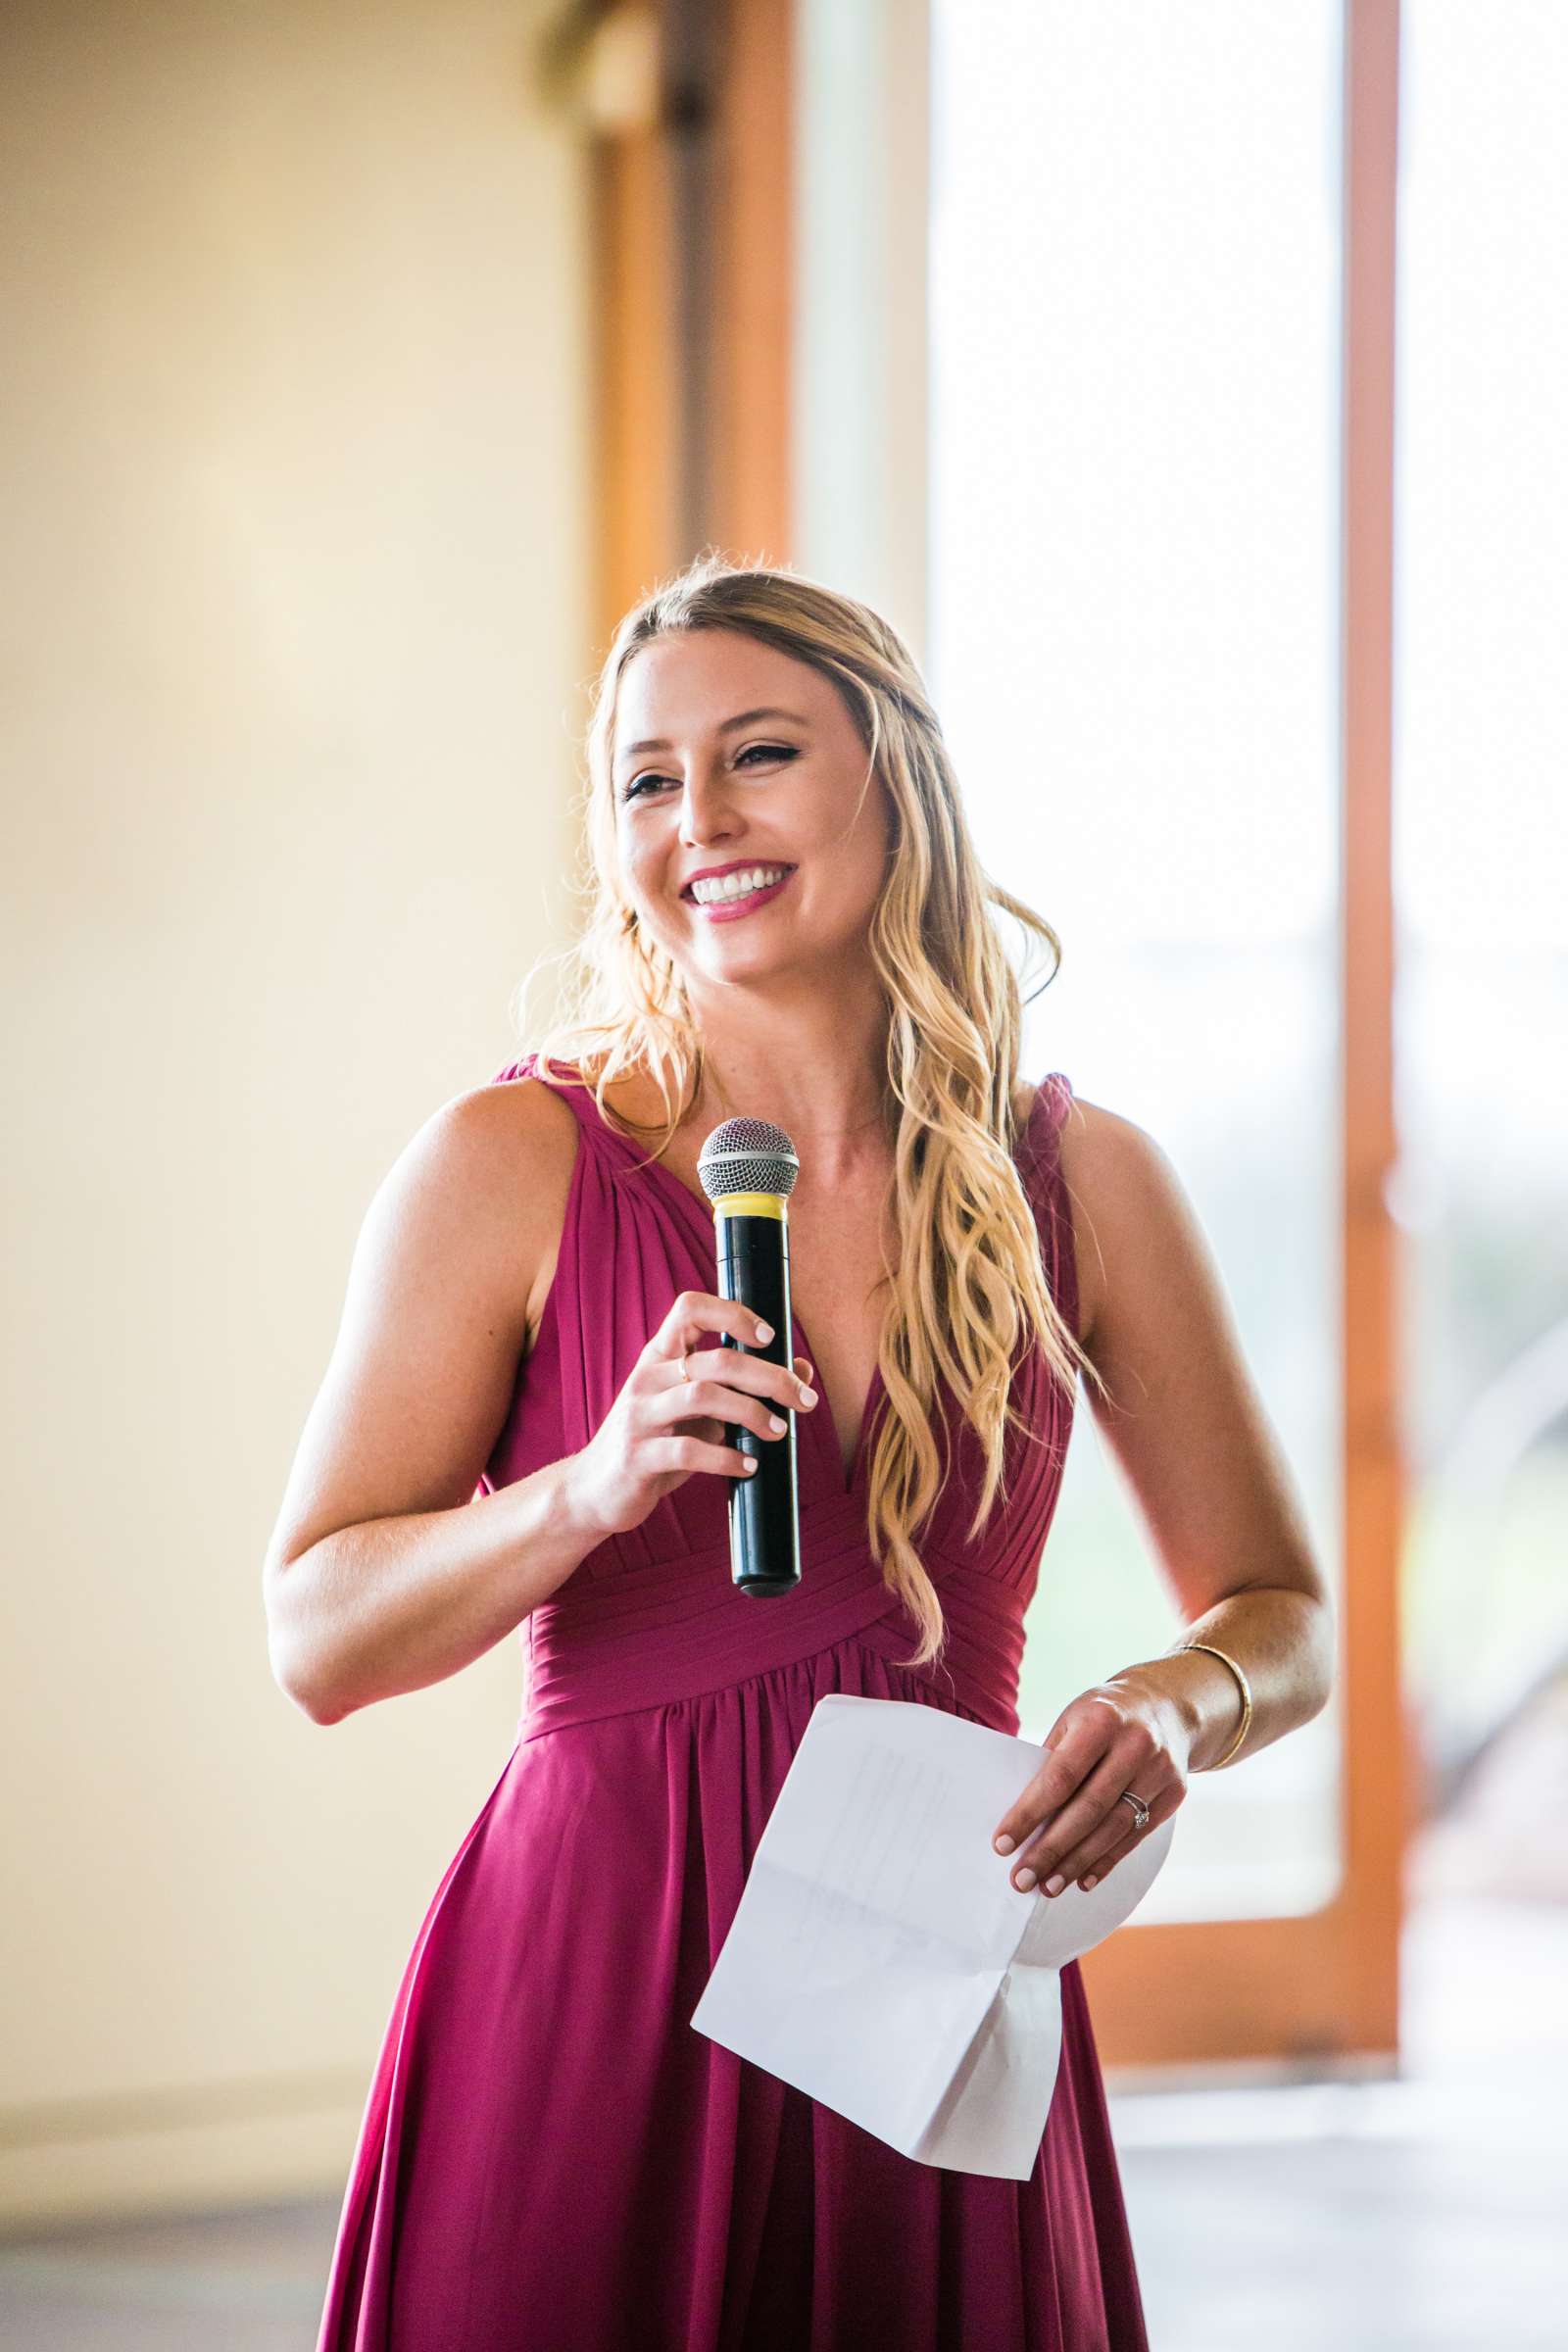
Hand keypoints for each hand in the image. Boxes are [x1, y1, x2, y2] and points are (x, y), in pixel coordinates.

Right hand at [564, 1288, 817, 1540]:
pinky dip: (727, 1458)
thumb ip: (740, 1389)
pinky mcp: (638, 1456)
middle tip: (803, 1400)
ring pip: (704, 1397)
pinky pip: (689, 1450)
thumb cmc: (655, 1442)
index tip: (768, 1336)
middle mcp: (647, 1378)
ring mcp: (640, 1416)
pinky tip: (747, 1466)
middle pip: (717, 1360)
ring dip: (752, 1413)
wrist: (596, 1490)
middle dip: (770, 1378)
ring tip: (778, 1431)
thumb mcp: (696, 1411)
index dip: (732, 1313)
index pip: (689, 1309)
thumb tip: (801, 1371)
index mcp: (659, 1357)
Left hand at [990, 1667, 1193, 1896]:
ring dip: (1077, 1863)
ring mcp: (1159, 1771)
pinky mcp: (1174, 1794)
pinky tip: (1083, 1879)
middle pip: (1088, 1809)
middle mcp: (1134, 1745)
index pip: (1060, 1777)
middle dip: (1051, 1849)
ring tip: (1049, 1886)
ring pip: (1113, 1828)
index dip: (1030, 1813)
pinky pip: (1136, 1836)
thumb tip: (1024, 1818)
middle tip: (1022, 1878)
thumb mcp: (1074, 1718)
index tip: (1003, 1844)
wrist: (1168, 1703)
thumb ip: (1052, 1761)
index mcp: (1101, 1721)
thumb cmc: (1105, 1715)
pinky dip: (1107, 1861)